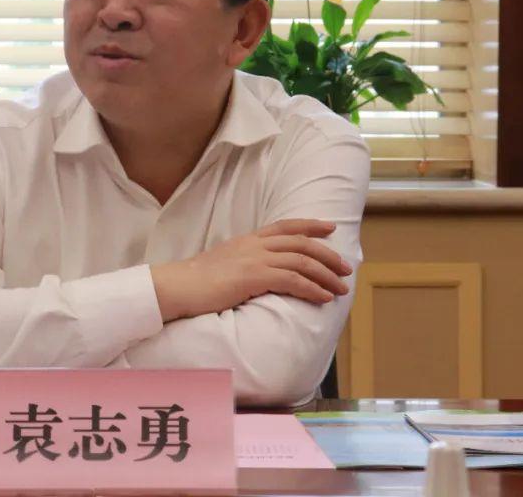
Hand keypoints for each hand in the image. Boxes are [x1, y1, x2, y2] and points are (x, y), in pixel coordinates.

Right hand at [149, 219, 353, 322]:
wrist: (177, 286)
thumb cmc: (195, 282)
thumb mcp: (223, 264)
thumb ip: (243, 263)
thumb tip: (257, 273)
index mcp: (248, 239)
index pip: (286, 226)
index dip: (311, 225)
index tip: (330, 227)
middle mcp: (254, 245)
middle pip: (301, 243)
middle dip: (328, 255)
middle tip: (346, 267)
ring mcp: (255, 259)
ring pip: (302, 262)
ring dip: (326, 275)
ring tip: (341, 288)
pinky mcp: (254, 277)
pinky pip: (293, 280)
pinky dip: (312, 288)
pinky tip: (323, 297)